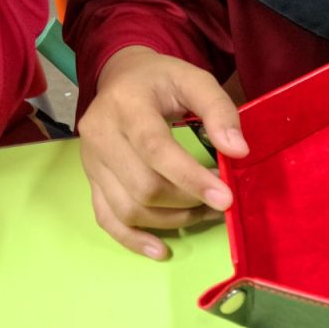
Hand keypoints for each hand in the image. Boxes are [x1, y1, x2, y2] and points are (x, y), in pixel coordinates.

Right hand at [78, 46, 248, 259]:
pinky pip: (107, 219)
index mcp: (125, 105)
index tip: (225, 198)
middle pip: (142, 187)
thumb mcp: (195, 80)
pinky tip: (161, 250)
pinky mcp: (92, 180)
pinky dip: (133, 240)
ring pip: (128, 209)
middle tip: (220, 198)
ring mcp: (91, 161)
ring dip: (172, 221)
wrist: (121, 77)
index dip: (191, 178)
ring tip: (203, 213)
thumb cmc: (162, 79)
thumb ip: (219, 110)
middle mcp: (99, 134)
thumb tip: (238, 151)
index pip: (155, 149)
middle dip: (187, 201)